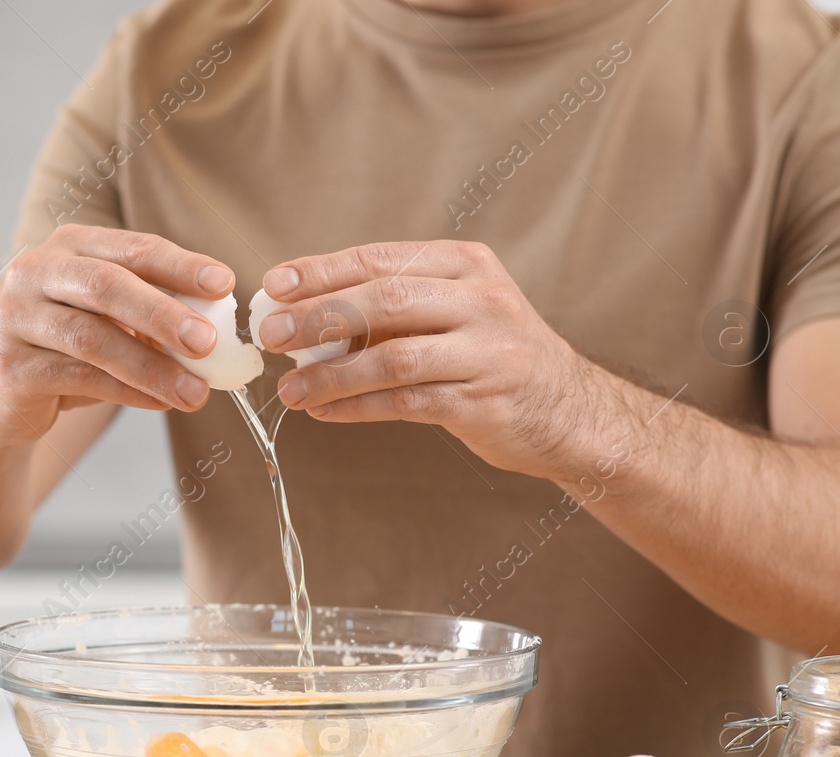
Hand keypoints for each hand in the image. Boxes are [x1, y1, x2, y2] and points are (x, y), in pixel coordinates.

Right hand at [0, 224, 233, 445]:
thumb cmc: (64, 350)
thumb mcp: (109, 323)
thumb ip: (152, 318)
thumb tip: (219, 334)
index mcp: (69, 247)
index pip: (132, 249)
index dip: (180, 264)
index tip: (224, 283)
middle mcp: (36, 271)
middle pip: (107, 286)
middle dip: (163, 313)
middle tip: (209, 341)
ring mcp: (17, 316)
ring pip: (93, 339)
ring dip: (151, 367)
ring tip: (196, 392)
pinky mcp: (9, 363)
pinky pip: (78, 378)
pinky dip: (126, 391)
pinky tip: (161, 403)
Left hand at [257, 241, 614, 478]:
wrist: (567, 410)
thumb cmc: (489, 356)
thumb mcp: (453, 312)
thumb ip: (390, 309)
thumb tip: (300, 316)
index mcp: (467, 264)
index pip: (382, 260)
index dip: (324, 271)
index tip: (275, 284)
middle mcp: (482, 300)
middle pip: (387, 300)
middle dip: (320, 316)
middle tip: (272, 335)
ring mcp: (488, 352)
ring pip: (394, 357)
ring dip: (332, 375)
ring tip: (290, 390)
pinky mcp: (485, 402)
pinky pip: (407, 403)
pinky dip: (358, 408)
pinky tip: (324, 412)